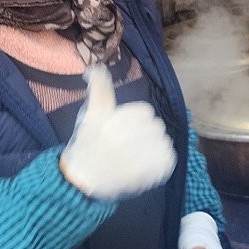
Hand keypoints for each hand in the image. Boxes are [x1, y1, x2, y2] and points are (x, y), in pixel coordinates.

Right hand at [59, 66, 177, 199]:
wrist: (80, 181)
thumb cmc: (87, 144)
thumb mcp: (91, 114)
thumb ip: (99, 90)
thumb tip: (97, 68)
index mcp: (112, 124)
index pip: (145, 112)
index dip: (135, 120)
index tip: (122, 130)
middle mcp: (124, 142)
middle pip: (156, 126)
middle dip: (145, 134)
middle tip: (127, 145)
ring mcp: (138, 161)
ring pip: (164, 142)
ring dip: (153, 148)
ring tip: (136, 156)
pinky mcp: (148, 176)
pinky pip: (168, 160)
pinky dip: (160, 163)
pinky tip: (145, 166)